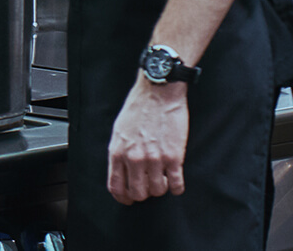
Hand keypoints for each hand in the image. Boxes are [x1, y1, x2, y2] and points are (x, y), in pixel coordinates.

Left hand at [107, 77, 189, 204]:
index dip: (123, 198)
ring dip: (161, 189)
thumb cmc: (138, 108)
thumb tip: (121, 169)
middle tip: (149, 188)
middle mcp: (134, 158)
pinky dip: (177, 187)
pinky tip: (176, 183)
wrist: (158, 93)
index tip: (128, 199)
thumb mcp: (118, 131)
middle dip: (143, 194)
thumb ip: (119, 152)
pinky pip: (176, 183)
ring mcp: (155, 159)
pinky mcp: (174, 156)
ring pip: (157, 191)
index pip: (116, 187)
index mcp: (118, 152)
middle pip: (138, 193)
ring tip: (163, 181)